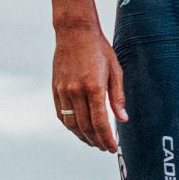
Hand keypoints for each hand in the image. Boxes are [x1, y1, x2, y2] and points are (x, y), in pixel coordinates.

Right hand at [52, 25, 127, 150]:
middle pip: (85, 127)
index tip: (113, 148)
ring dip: (83, 137)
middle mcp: (76, 91)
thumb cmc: (99, 49)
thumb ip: (118, 96)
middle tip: (105, 147)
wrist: (75, 32)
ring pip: (71, 124)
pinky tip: (79, 130)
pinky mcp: (56, 89)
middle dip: (96, 141)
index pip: (100, 122)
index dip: (106, 138)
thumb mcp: (115, 70)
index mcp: (94, 87)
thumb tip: (123, 119)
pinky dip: (70, 126)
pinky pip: (61, 114)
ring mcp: (63, 91)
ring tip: (93, 142)